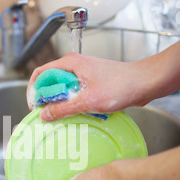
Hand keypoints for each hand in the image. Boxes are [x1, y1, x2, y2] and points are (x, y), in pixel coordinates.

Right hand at [27, 53, 153, 121]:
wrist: (145, 83)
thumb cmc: (121, 86)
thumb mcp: (87, 101)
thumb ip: (63, 108)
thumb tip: (44, 115)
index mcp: (70, 63)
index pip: (39, 73)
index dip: (33, 90)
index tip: (35, 107)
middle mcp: (74, 65)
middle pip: (50, 81)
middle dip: (46, 98)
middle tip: (48, 115)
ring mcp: (83, 73)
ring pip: (63, 88)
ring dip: (61, 102)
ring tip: (64, 116)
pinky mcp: (92, 81)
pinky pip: (75, 92)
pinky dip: (73, 102)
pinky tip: (79, 113)